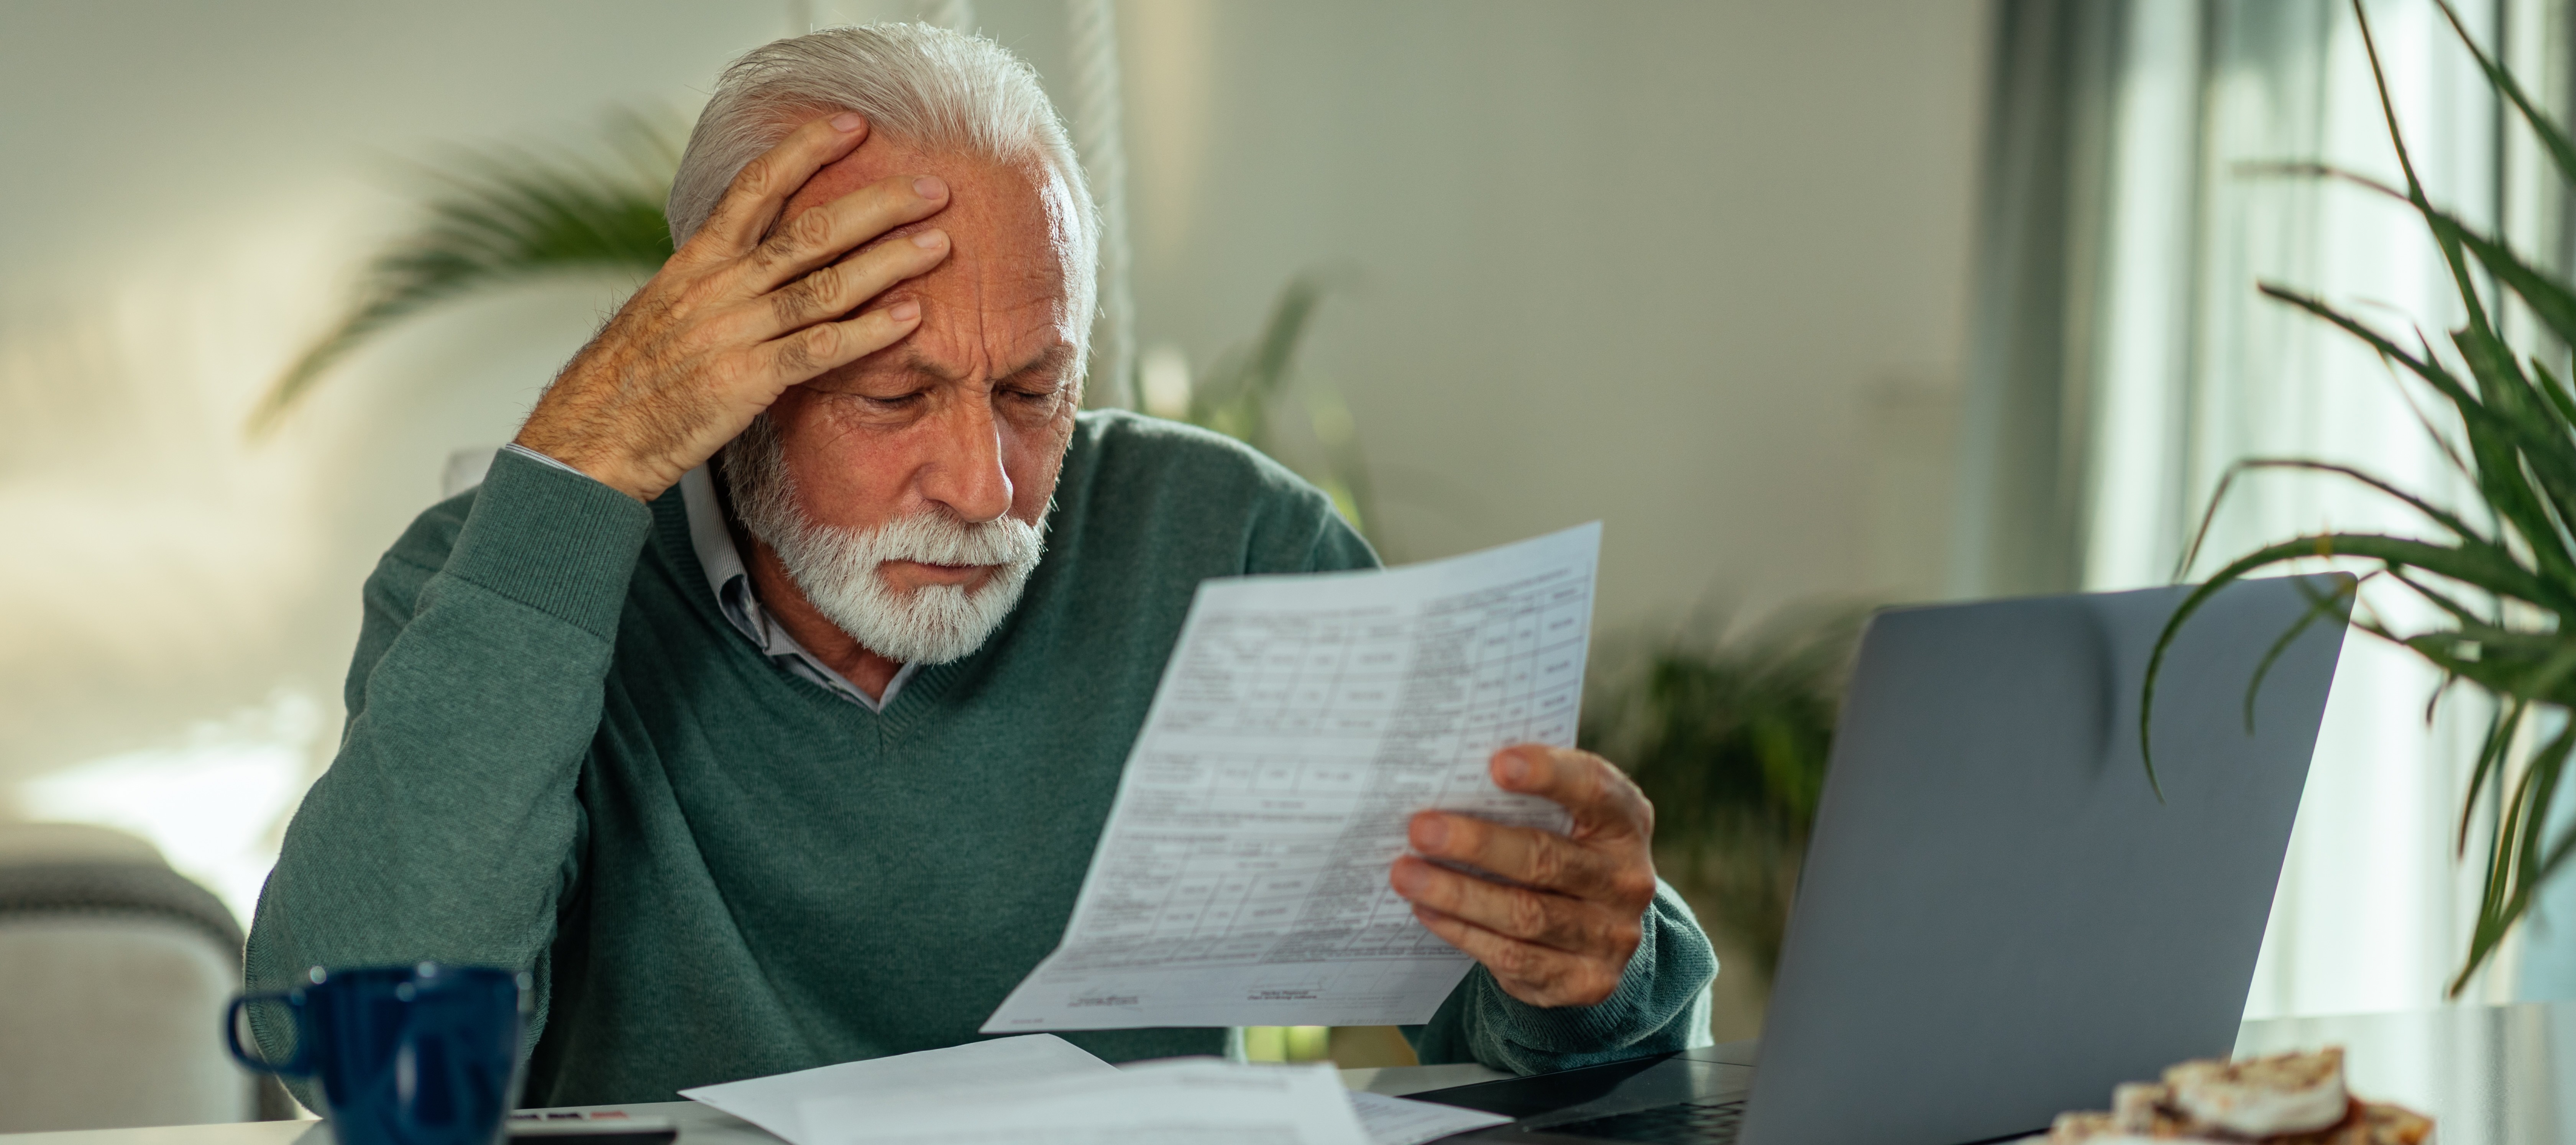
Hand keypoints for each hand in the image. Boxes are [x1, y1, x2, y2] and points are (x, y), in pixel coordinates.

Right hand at [514, 112, 953, 500]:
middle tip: (931, 187)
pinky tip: (909, 317)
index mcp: (697, 260)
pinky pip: (819, 349)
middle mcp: (718, 286)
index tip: (853, 125)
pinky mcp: (747, 380)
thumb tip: (754, 254)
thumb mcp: (667, 307)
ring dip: (888, 262)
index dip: (806, 150)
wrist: (592, 434)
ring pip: (825, 284)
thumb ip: (714, 278)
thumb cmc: (632, 374)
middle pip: (809, 231)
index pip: (756, 185)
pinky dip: (868, 332)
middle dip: (876, 204)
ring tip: (939, 243)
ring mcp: (734, 331)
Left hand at [1390, 745, 1659, 1007]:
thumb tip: (1445, 777)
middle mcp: (1626, 879)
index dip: (1550, 774)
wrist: (1598, 930)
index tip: (1497, 764)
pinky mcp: (1586, 980)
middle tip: (1420, 829)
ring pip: (1525, 914)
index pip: (1595, 789)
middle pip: (1547, 859)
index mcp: (1625, 822)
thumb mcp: (1562, 817)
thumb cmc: (1561, 849)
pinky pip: (1514, 958)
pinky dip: (1463, 933)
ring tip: (1405, 874)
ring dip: (1457, 894)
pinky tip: (1427, 911)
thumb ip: (1522, 796)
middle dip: (1478, 844)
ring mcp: (1610, 935)